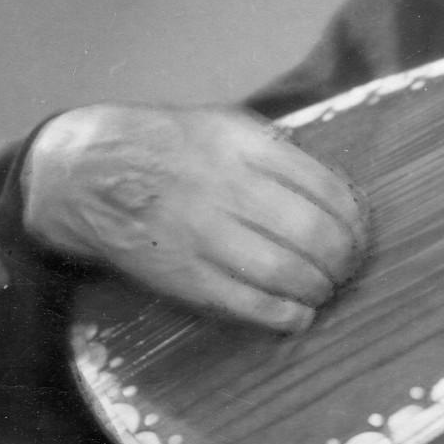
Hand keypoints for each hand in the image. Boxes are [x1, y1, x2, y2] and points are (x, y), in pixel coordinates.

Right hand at [23, 104, 364, 333]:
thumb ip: (279, 156)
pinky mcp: (180, 275)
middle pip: (314, 234)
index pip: (328, 189)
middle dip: (345, 260)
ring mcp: (203, 235)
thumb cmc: (167, 147)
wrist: (82, 174)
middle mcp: (228, 190)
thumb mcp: (226, 127)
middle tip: (348, 268)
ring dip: (319, 289)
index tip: (361, 234)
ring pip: (285, 272)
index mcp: (246, 148)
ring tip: (325, 290)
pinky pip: (244, 303)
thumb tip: (336, 197)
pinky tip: (298, 315)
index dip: (357, 221)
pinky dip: (283, 316)